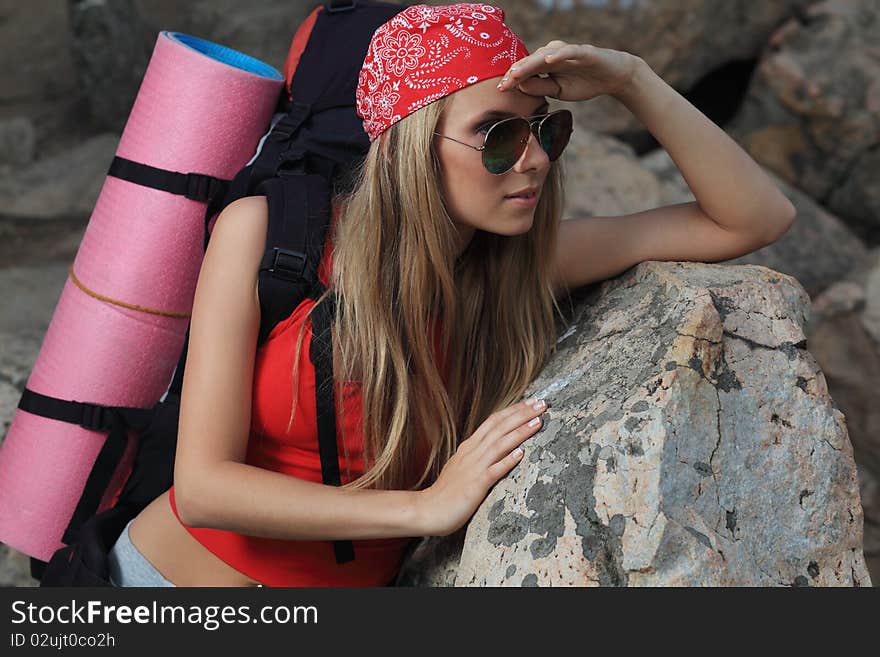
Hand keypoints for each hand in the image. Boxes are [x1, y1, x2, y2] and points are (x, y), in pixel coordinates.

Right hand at [415, 398, 547, 536]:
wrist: (428, 510)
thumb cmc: (446, 492)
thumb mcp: (461, 466)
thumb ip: (477, 456)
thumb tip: (496, 449)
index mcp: (469, 447)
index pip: (493, 421)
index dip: (512, 410)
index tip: (530, 402)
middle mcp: (472, 452)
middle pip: (500, 427)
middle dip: (522, 414)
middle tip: (541, 403)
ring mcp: (474, 467)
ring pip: (500, 444)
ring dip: (520, 431)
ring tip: (538, 421)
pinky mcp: (476, 485)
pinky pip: (494, 470)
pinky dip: (508, 460)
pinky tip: (521, 453)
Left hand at [497, 39, 643, 102]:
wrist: (612, 77)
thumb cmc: (583, 82)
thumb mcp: (558, 90)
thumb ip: (540, 87)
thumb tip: (520, 86)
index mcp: (545, 64)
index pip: (525, 70)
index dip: (512, 79)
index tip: (500, 90)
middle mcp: (553, 54)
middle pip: (530, 62)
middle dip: (516, 72)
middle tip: (503, 84)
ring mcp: (567, 52)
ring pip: (545, 56)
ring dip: (530, 64)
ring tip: (517, 73)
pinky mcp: (583, 52)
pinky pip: (569, 52)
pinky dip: (558, 55)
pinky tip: (548, 60)